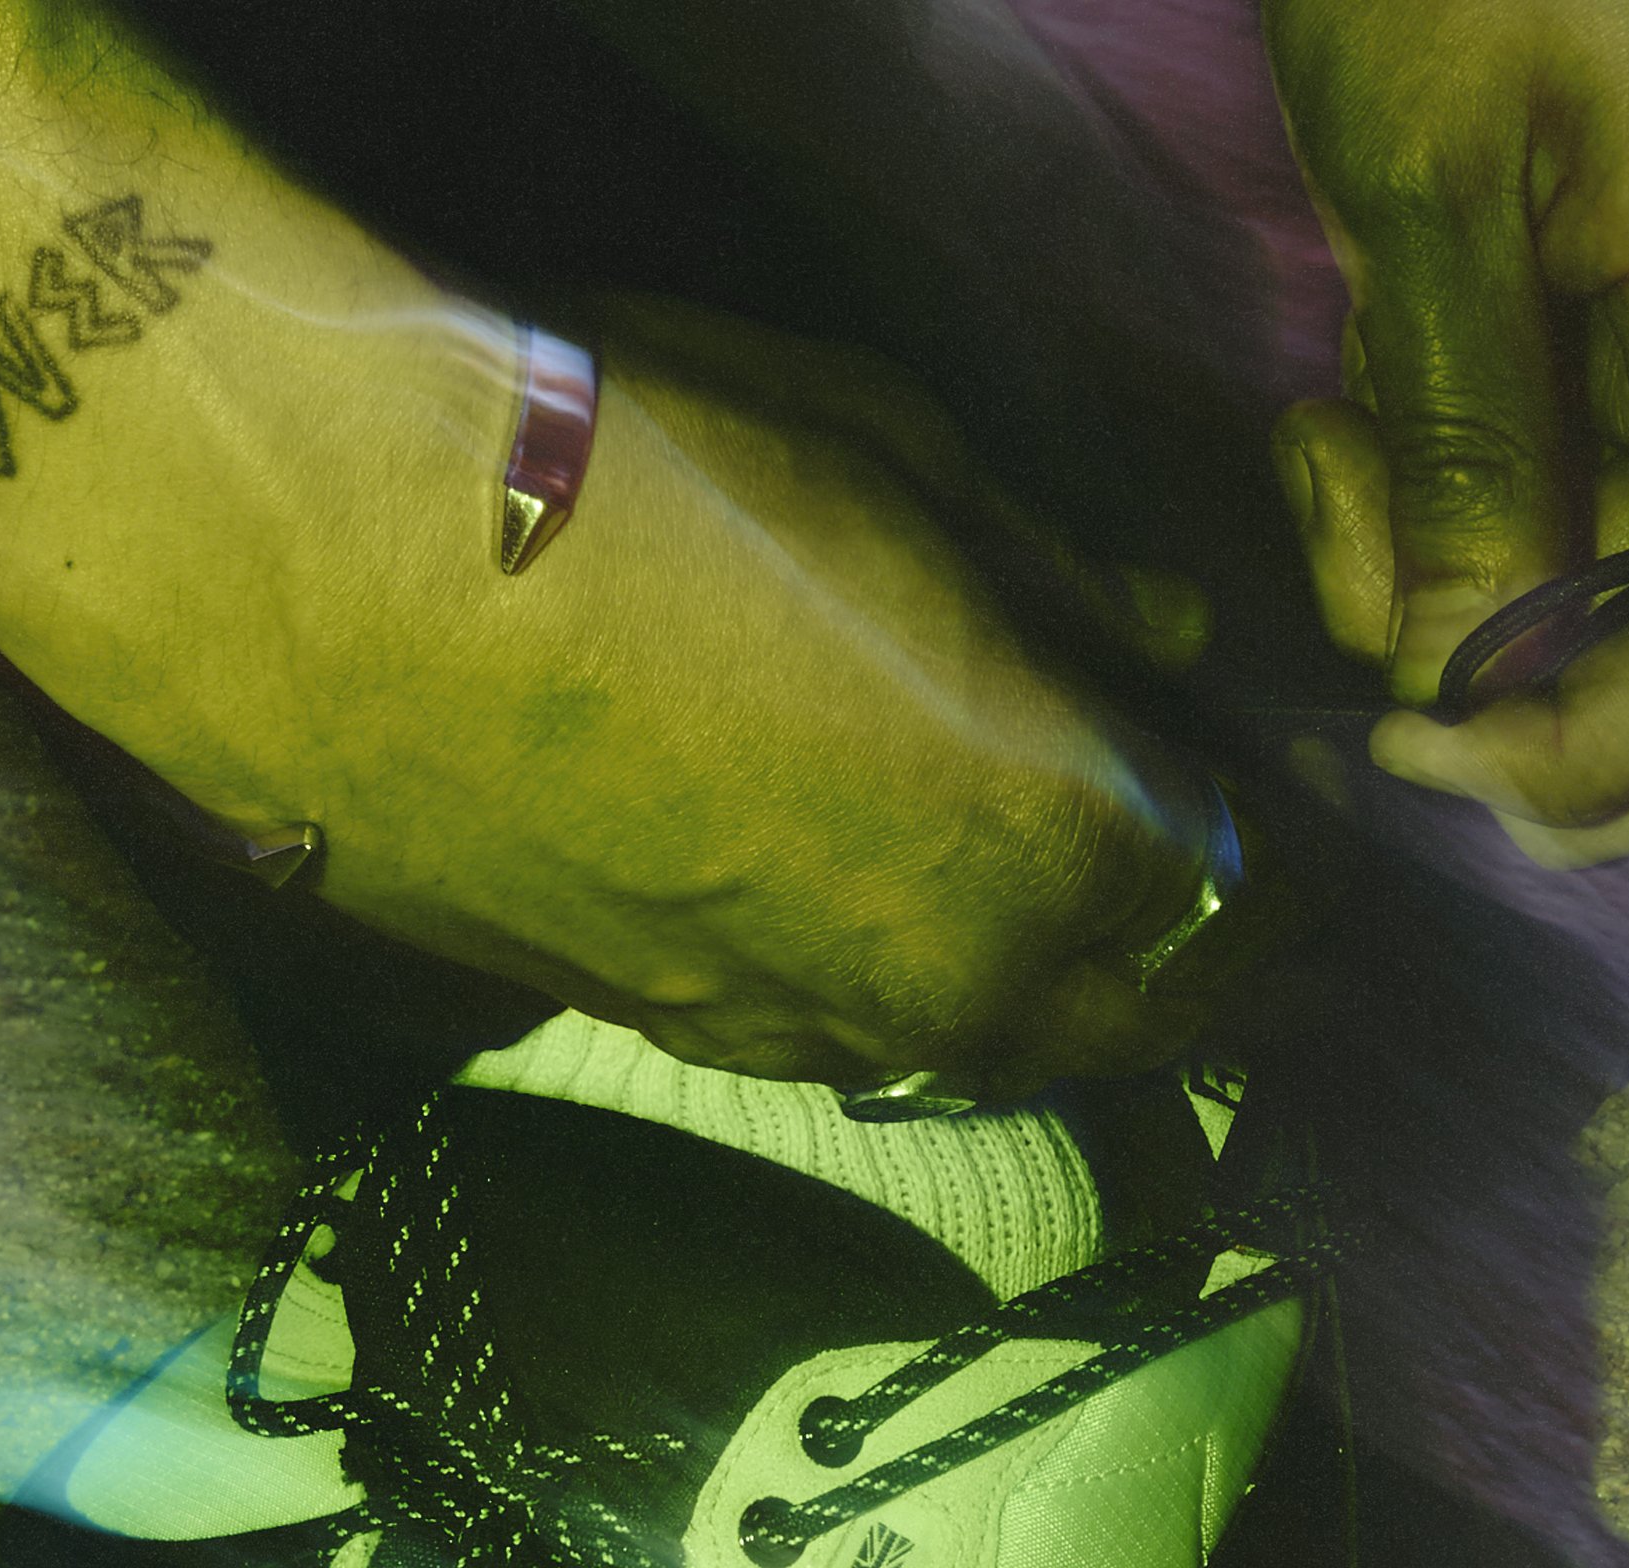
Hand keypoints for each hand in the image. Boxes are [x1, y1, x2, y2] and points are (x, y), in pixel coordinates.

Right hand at [280, 296, 1227, 1095]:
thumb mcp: (891, 460)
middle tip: (1231, 904)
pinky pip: (828, 1034)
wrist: (334, 580)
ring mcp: (789, 1032)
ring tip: (1059, 919)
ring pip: (972, 1045)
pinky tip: (872, 919)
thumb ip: (1050, 579)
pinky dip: (887, 987)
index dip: (1287, 840)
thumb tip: (1149, 639)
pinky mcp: (656, 1032)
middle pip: (1128, 1018)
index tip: (1294, 786)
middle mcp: (942, 982)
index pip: (1240, 884)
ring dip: (1037, 988)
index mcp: (1048, 835)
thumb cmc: (637, 471)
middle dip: (1200, 966)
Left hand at [1264, 0, 1628, 863]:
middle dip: (1541, 729)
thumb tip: (1467, 672)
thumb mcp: (1439, 197)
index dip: (1608, 727)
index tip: (1433, 747)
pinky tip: (1332, 428)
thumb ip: (1469, 441)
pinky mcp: (1574, 404)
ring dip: (1425, 600)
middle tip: (1389, 721)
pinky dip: (1403, 539)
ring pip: (1582, 617)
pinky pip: (1511, 539)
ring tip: (1329, 455)